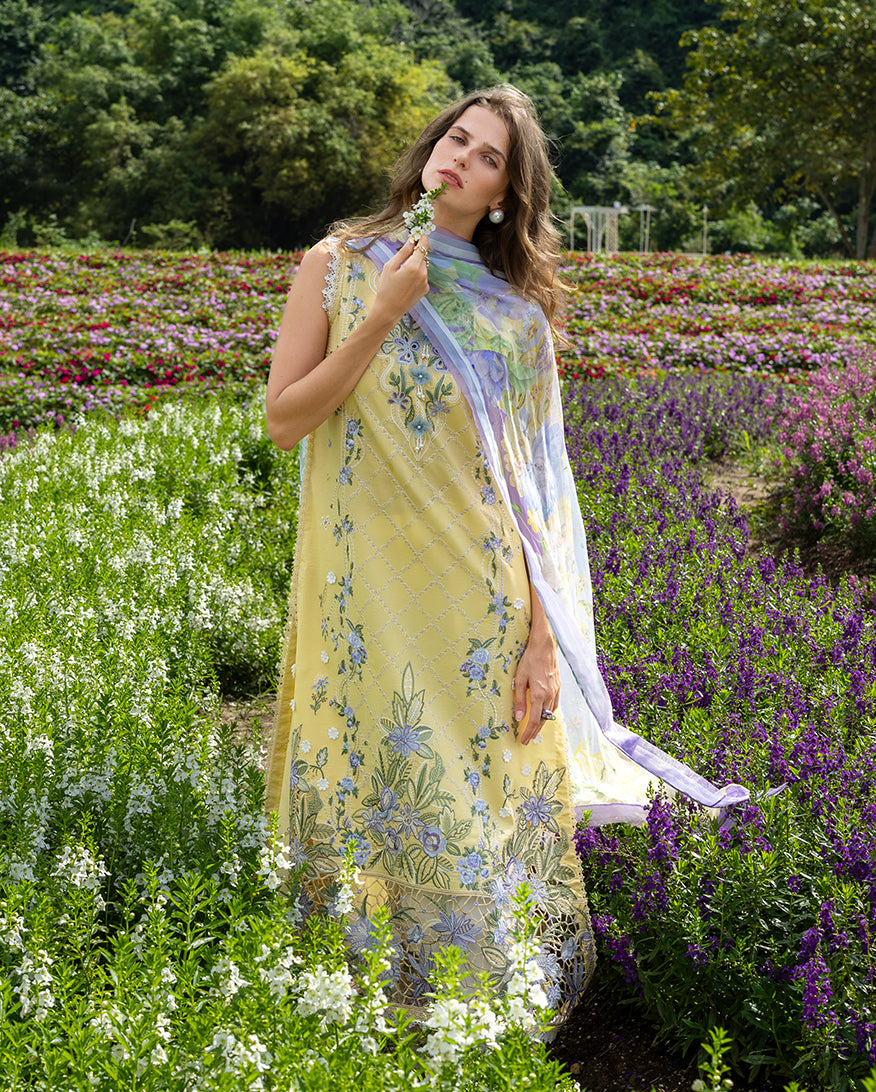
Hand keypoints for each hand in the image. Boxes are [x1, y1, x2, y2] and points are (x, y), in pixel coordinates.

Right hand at [369, 236, 429, 326]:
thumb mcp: (390, 267)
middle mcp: (423, 274)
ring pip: (423, 266)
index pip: (423, 246)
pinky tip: (405, 282)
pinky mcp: (425, 289)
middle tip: (405, 254)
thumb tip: (411, 241)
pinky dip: (416, 274)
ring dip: (415, 264)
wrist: (389, 311)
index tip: (421, 232)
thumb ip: (402, 252)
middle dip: (416, 253)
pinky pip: (423, 276)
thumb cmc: (386, 288)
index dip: (422, 238)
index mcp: (414, 266)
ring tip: (402, 273)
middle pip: (423, 256)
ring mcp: (425, 282)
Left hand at [513, 616, 559, 745]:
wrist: (545, 646)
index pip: (533, 720)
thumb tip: (519, 717)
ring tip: (534, 731)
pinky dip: (548, 714)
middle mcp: (549, 695)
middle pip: (542, 720)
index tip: (523, 740)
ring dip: (541, 724)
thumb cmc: (529, 660)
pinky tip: (544, 715)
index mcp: (538, 694)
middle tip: (527, 740)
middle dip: (534, 732)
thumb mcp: (519, 679)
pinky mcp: (558, 687)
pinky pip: (554, 706)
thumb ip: (519, 699)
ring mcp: (555, 692)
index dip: (528, 732)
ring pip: (549, 714)